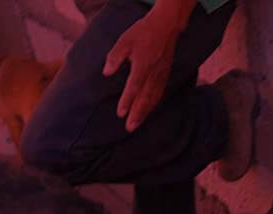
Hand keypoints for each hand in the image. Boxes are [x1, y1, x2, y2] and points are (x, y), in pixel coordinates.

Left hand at [103, 6, 187, 131]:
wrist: (165, 27)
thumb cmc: (143, 33)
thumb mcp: (124, 41)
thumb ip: (115, 57)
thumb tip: (106, 72)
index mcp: (142, 66)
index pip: (133, 87)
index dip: (127, 102)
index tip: (120, 114)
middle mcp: (152, 74)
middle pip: (144, 98)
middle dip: (137, 114)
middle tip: (130, 128)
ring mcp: (160, 75)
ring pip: (153, 98)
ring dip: (145, 113)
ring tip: (137, 124)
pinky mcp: (165, 75)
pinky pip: (160, 93)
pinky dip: (154, 104)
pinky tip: (149, 110)